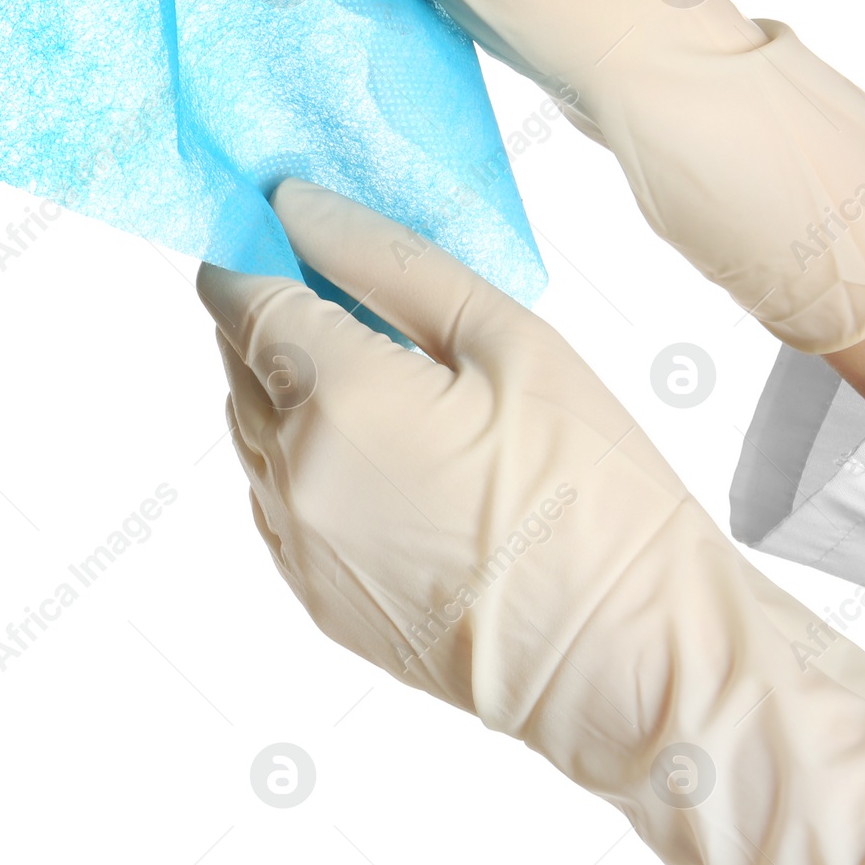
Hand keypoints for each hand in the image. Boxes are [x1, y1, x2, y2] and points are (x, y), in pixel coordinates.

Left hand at [199, 180, 864, 864]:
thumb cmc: (592, 490)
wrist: (629, 655)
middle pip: (236, 360)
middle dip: (271, 308)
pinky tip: (383, 446)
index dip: (252, 247)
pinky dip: (300, 452)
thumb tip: (300, 208)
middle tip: (346, 280)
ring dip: (285, 381)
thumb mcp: (511, 338)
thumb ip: (389, 261)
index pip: (242, 295)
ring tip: (379, 364)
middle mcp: (292, 474)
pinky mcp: (316, 598)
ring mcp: (298, 546)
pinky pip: (273, 496)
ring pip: (249, 429)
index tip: (281, 219)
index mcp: (338, 399)